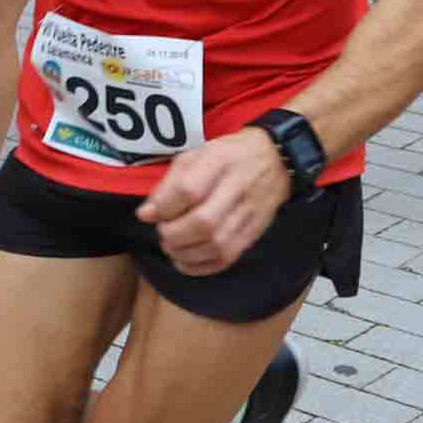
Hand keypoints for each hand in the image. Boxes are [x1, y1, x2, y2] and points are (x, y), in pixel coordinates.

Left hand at [136, 129, 286, 276]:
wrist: (275, 160)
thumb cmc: (228, 156)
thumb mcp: (196, 155)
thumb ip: (169, 184)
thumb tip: (146, 215)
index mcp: (219, 161)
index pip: (188, 190)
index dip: (164, 208)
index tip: (151, 214)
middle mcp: (237, 188)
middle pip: (203, 222)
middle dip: (173, 235)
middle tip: (163, 233)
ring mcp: (249, 213)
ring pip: (216, 246)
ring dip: (184, 254)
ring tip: (172, 247)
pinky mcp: (253, 233)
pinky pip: (227, 258)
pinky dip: (200, 266)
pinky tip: (185, 260)